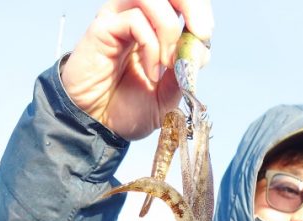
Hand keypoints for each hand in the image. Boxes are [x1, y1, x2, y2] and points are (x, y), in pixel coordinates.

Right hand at [61, 0, 213, 140]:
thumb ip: (183, 75)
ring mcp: (120, 18)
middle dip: (192, 5)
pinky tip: (150, 72)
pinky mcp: (104, 26)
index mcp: (156, 27)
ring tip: (166, 63)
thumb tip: (199, 51)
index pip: (181, 0)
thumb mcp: (167, 98)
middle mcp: (138, 15)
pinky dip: (151, 47)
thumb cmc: (126, 109)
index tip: (204, 37)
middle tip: (200, 34)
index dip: (199, 9)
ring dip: (169, 30)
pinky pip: (136, 20)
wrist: (97, 126)